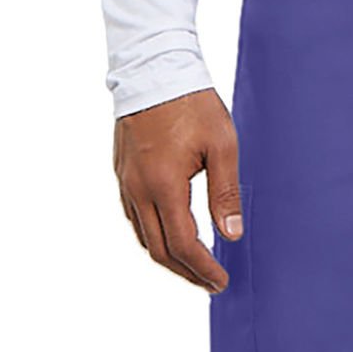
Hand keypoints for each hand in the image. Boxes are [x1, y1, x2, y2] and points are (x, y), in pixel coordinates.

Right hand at [113, 88, 240, 291]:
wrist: (153, 68)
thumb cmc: (192, 103)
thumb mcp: (222, 145)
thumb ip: (225, 193)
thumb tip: (232, 235)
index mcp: (164, 185)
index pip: (183, 244)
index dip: (203, 269)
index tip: (221, 282)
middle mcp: (138, 189)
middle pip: (158, 250)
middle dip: (186, 272)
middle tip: (210, 283)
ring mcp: (125, 182)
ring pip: (142, 236)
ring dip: (168, 257)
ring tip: (193, 266)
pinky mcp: (121, 172)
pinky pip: (133, 217)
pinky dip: (152, 235)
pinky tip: (169, 234)